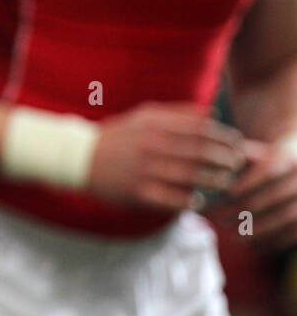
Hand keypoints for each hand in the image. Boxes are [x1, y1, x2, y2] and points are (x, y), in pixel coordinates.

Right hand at [85, 103, 248, 211]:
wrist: (79, 158)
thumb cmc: (118, 137)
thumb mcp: (143, 116)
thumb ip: (177, 114)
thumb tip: (211, 114)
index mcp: (154, 124)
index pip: (201, 129)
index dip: (224, 137)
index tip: (236, 144)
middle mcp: (150, 145)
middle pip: (200, 153)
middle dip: (225, 160)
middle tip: (235, 165)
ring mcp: (144, 169)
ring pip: (191, 177)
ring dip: (213, 181)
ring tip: (223, 183)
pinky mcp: (138, 192)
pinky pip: (172, 199)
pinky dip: (189, 201)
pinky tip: (197, 201)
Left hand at [222, 140, 296, 250]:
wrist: (294, 170)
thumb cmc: (265, 162)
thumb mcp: (254, 153)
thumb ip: (239, 156)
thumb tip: (218, 163)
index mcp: (287, 158)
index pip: (267, 171)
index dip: (247, 183)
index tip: (226, 194)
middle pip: (274, 196)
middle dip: (245, 210)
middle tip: (220, 220)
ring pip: (286, 217)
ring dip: (258, 229)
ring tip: (234, 237)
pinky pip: (296, 233)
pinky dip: (275, 242)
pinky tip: (255, 248)